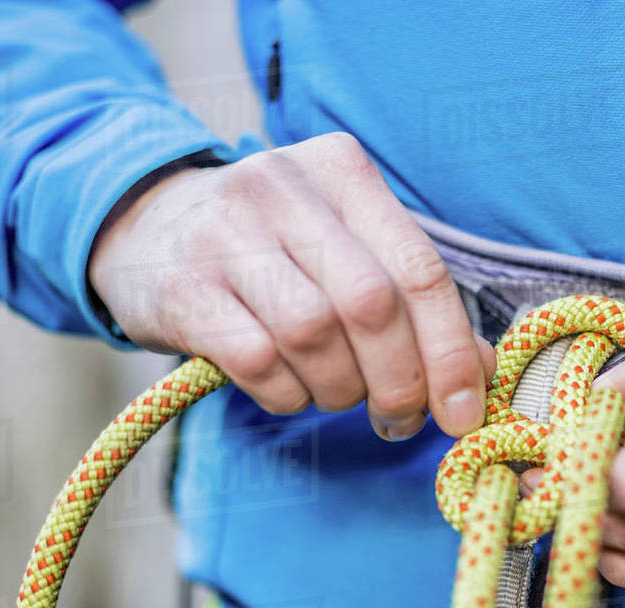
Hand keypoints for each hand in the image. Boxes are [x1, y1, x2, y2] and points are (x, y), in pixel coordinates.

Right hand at [88, 133, 493, 438]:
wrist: (144, 228)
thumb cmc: (273, 251)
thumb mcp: (345, 251)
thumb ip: (413, 300)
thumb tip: (481, 374)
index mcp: (342, 171)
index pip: (420, 269)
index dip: (451, 352)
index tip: (462, 413)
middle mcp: (284, 189)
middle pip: (372, 306)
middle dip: (399, 381)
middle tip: (398, 419)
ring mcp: (226, 234)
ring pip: (314, 334)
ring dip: (339, 388)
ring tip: (336, 392)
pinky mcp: (183, 287)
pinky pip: (257, 361)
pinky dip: (286, 394)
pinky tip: (289, 389)